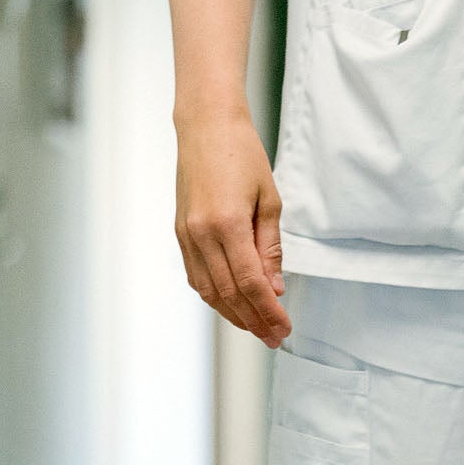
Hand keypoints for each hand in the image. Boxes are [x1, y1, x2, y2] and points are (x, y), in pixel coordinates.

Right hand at [174, 107, 291, 346]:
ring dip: (233, 314)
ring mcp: (186, 234)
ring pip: (209, 290)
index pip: (250, 283)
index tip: (283, 328)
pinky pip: (196, 276)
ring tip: (256, 328)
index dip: (268, 312)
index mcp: (227, 224)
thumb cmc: (243, 156)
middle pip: (229, 294)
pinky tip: (231, 305)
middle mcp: (201, 234)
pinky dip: (214, 296)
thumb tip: (276, 289)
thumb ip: (271, 249)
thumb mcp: (270, 201)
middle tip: (274, 337)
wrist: (206, 126)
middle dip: (254, 320)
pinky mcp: (180, 232)